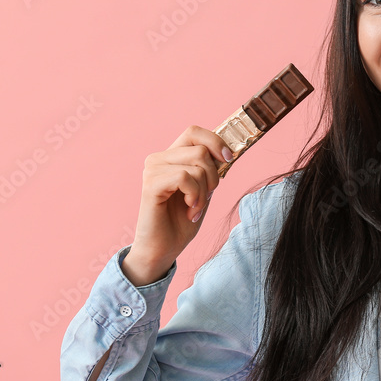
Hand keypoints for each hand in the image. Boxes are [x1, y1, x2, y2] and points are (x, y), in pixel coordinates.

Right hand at [124, 125, 232, 284]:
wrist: (165, 248)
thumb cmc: (183, 220)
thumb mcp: (204, 189)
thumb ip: (211, 169)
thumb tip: (230, 151)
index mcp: (171, 157)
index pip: (194, 132)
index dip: (216, 142)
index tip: (228, 159)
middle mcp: (158, 159)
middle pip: (201, 150)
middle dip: (213, 177)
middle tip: (205, 197)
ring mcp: (152, 170)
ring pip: (196, 166)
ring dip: (204, 192)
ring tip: (194, 207)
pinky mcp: (151, 185)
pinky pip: (185, 178)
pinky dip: (195, 196)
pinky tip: (190, 210)